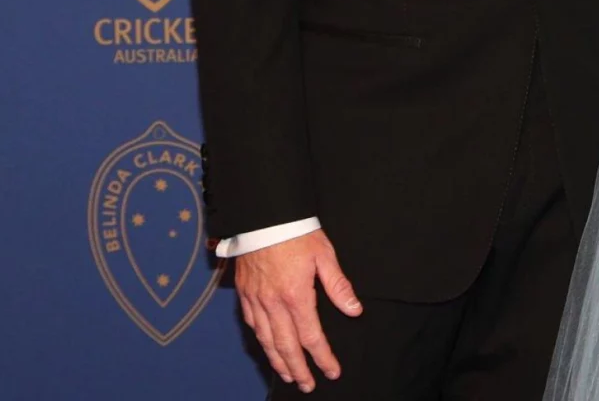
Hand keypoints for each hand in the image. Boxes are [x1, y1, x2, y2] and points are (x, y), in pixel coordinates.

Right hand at [232, 230, 362, 391]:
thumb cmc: (296, 232)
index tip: (332, 371)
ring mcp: (256, 299)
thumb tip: (354, 310)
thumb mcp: (324, 255)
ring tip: (288, 374)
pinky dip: (260, 340)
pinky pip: (250, 323)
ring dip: (278, 360)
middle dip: (298, 369)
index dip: (323, 357)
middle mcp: (273, 303)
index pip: (311, 337)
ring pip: (265, 339)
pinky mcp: (244, 292)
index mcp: (296, 296)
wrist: (264, 215)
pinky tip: (267, 346)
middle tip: (307, 385)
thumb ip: (338, 286)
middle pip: (286, 346)